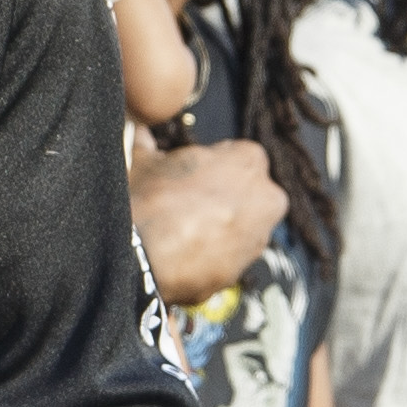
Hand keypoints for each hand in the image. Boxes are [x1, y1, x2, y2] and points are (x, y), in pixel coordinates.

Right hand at [131, 140, 289, 305]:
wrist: (139, 255)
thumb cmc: (148, 200)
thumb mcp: (144, 160)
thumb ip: (148, 143)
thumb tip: (140, 134)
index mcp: (250, 160)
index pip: (237, 156)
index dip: (210, 167)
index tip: (190, 176)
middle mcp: (267, 197)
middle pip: (246, 193)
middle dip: (223, 198)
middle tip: (187, 203)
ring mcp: (258, 238)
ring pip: (240, 228)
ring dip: (218, 229)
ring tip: (181, 232)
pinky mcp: (243, 272)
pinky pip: (227, 258)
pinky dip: (210, 257)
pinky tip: (181, 254)